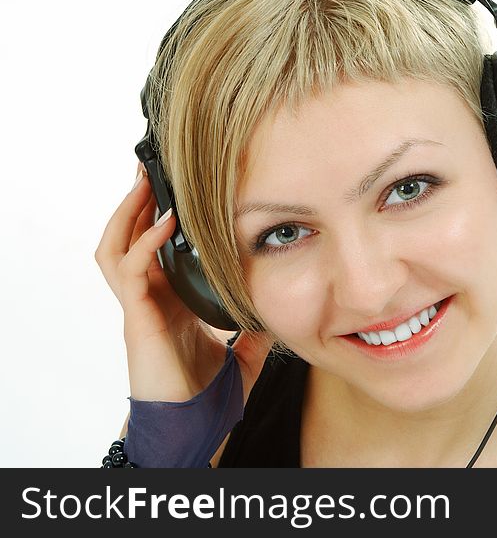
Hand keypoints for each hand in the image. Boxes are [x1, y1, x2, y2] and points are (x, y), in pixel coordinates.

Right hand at [95, 164, 268, 402]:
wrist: (194, 429)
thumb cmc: (209, 395)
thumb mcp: (243, 353)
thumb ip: (254, 330)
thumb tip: (277, 311)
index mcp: (172, 302)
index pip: (157, 249)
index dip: (162, 218)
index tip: (181, 187)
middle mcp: (152, 299)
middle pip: (129, 239)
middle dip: (137, 203)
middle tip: (152, 169)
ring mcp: (141, 308)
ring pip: (116, 247)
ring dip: (129, 213)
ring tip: (145, 181)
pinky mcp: (138, 320)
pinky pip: (130, 272)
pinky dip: (145, 243)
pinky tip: (165, 223)